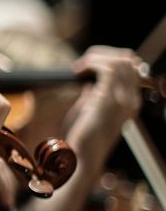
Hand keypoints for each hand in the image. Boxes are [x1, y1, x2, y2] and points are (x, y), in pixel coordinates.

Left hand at [63, 46, 142, 162]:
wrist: (83, 157)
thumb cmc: (84, 138)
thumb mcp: (92, 113)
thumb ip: (96, 98)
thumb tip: (90, 85)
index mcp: (130, 103)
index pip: (131, 68)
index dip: (111, 59)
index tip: (89, 64)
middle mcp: (131, 100)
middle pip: (128, 60)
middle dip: (103, 54)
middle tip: (83, 62)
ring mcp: (122, 100)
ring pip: (119, 61)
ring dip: (96, 57)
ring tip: (80, 66)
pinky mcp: (108, 101)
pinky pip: (107, 70)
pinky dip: (92, 63)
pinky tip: (78, 70)